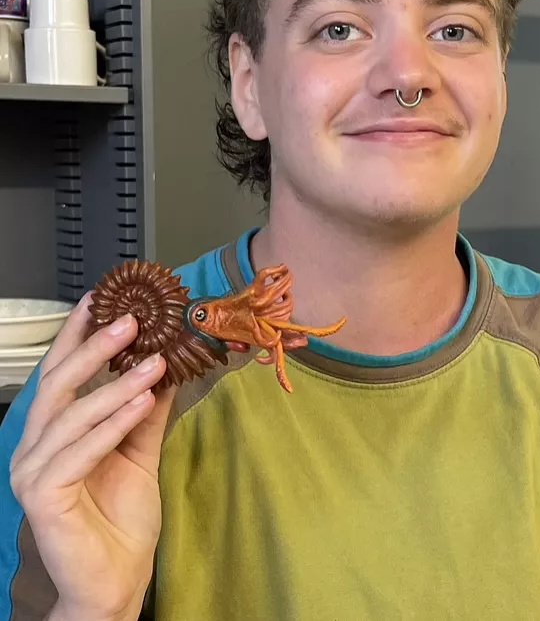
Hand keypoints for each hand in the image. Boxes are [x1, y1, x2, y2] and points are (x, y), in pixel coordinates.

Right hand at [9, 293, 174, 620]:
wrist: (116, 581)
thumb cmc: (121, 518)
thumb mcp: (140, 449)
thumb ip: (146, 408)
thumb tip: (166, 360)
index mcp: (53, 432)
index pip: (61, 374)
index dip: (76, 334)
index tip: (100, 298)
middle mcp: (35, 447)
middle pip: (58, 384)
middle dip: (93, 346)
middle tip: (131, 318)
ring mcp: (33, 473)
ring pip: (71, 415)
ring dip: (115, 384)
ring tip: (154, 361)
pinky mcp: (43, 497)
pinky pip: (79, 452)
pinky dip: (112, 423)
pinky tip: (143, 401)